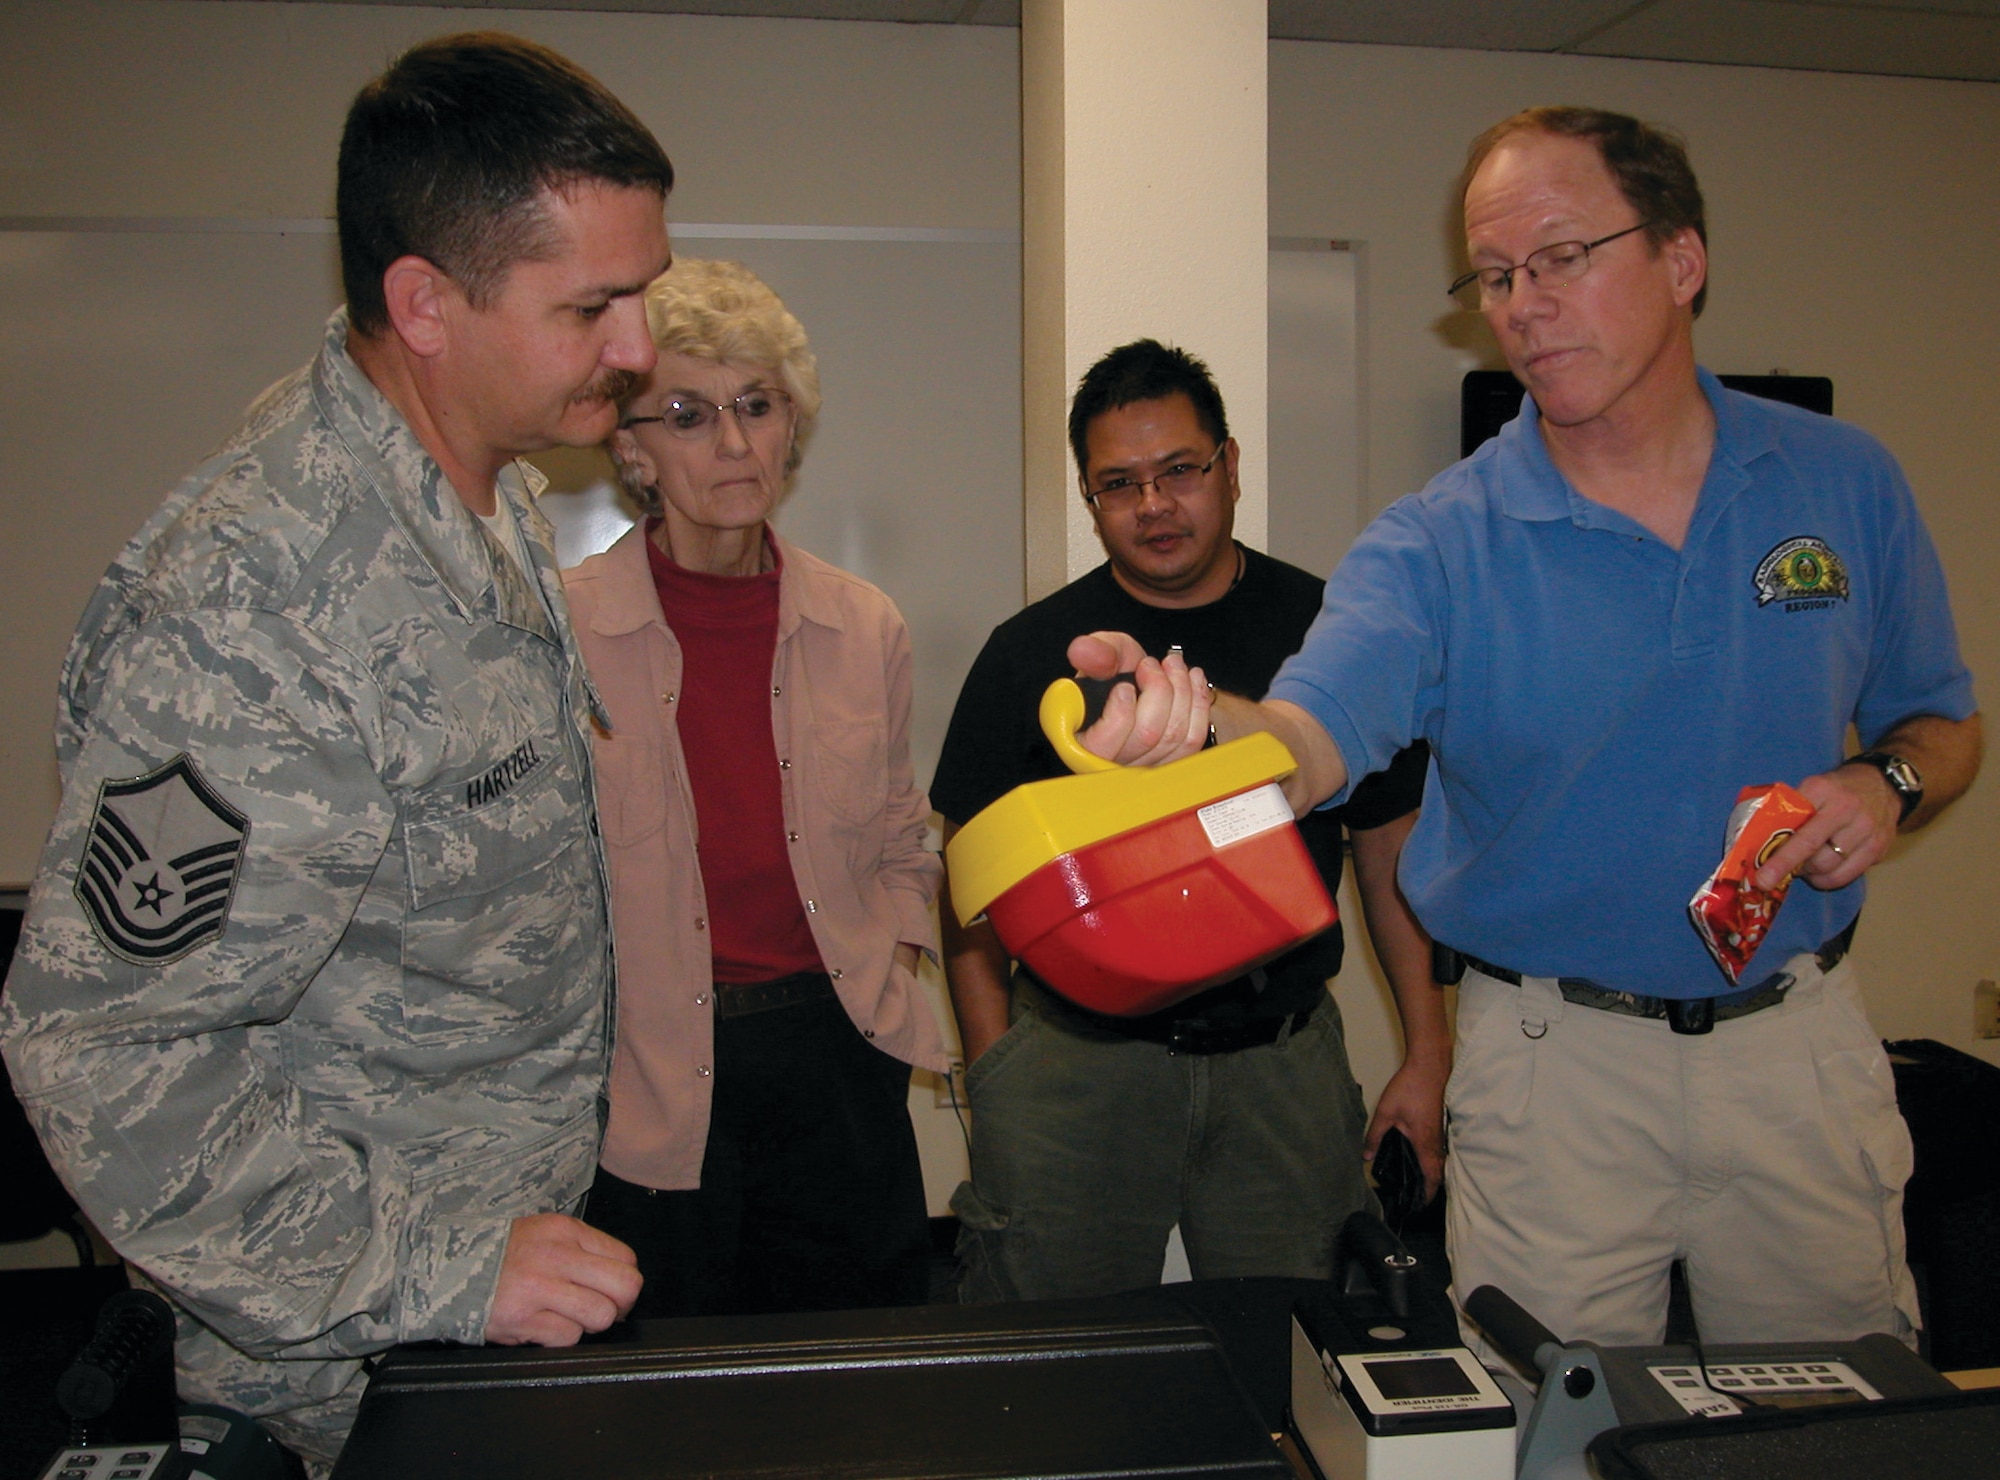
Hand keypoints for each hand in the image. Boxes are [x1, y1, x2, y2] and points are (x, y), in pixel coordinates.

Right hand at [485, 1213, 641, 1345]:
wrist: (449, 1269)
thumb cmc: (502, 1255)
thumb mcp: (545, 1234)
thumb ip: (581, 1250)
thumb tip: (619, 1281)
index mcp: (565, 1231)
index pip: (625, 1258)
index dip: (624, 1282)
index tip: (613, 1292)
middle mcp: (556, 1255)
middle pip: (624, 1286)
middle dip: (620, 1305)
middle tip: (604, 1310)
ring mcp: (539, 1287)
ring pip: (601, 1315)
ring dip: (589, 1323)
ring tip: (568, 1317)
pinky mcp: (523, 1318)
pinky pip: (568, 1337)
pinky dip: (561, 1337)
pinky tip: (543, 1325)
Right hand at [1065, 632, 1209, 766]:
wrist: (1138, 684)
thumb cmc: (1114, 676)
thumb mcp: (1101, 656)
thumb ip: (1093, 653)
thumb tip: (1084, 651)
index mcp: (1082, 742)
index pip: (1101, 746)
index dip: (1120, 712)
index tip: (1125, 686)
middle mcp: (1113, 762)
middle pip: (1147, 736)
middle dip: (1158, 690)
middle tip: (1151, 665)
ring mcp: (1143, 766)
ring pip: (1173, 736)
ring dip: (1181, 691)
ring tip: (1173, 666)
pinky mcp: (1170, 761)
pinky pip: (1192, 740)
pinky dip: (1198, 704)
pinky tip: (1192, 680)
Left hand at [1364, 1052, 1447, 1202]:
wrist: (1429, 1065)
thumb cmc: (1410, 1087)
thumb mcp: (1385, 1112)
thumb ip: (1375, 1135)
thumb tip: (1366, 1156)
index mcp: (1425, 1143)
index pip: (1432, 1177)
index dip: (1427, 1194)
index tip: (1420, 1204)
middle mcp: (1437, 1141)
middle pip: (1439, 1172)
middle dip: (1430, 1187)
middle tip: (1417, 1196)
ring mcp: (1442, 1131)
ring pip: (1441, 1160)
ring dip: (1433, 1172)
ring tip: (1418, 1180)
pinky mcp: (1441, 1122)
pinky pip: (1441, 1147)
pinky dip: (1434, 1157)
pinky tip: (1420, 1154)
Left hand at [1753, 764, 1901, 891]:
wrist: (1884, 784)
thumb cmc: (1837, 789)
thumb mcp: (1811, 787)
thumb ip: (1789, 810)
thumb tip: (1759, 842)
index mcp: (1822, 790)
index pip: (1795, 825)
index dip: (1778, 854)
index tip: (1761, 874)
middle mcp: (1847, 809)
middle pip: (1812, 850)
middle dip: (1787, 868)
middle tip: (1770, 878)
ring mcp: (1867, 830)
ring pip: (1829, 867)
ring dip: (1809, 874)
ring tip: (1801, 868)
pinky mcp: (1879, 848)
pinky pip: (1848, 874)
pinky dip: (1828, 880)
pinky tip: (1819, 873)